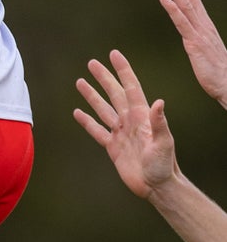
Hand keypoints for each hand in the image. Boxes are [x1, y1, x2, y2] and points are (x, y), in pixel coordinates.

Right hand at [75, 50, 178, 199]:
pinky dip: (87, 122)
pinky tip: (78, 113)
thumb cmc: (164, 165)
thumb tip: (158, 102)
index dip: (123, 71)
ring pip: (103, 109)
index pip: (130, 88)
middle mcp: (130, 121)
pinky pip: (97, 131)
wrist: (156, 186)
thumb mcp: (164, 143)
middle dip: (104, 78)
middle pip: (114, 94)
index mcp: (142, 116)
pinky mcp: (113, 147)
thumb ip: (160, 123)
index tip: (114, 54)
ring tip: (80, 82)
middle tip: (92, 63)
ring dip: (92, 96)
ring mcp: (121, 133)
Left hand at [160, 0, 226, 106]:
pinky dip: (172, 9)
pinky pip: (182, 23)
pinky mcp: (194, 43)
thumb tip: (191, 32)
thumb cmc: (217, 71)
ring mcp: (199, 32)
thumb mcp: (204, 50)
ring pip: (185, 4)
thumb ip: (197, 38)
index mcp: (204, 24)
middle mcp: (203, 24)